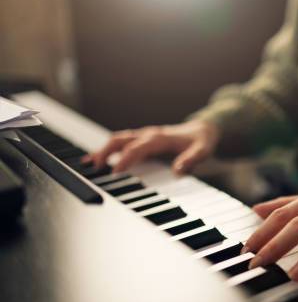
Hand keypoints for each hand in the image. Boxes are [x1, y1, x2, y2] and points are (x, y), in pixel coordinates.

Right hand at [83, 120, 219, 173]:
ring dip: (103, 150)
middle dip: (106, 151)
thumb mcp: (203, 151)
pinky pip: (122, 143)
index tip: (115, 172)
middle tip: (94, 166)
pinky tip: (97, 159)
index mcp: (160, 138)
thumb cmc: (202, 141)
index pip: (138, 147)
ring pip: (118, 139)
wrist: (204, 129)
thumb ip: (191, 160)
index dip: (126, 159)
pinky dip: (108, 149)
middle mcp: (149, 135)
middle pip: (122, 139)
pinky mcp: (143, 140)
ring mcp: (144, 136)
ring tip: (88, 163)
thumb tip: (178, 171)